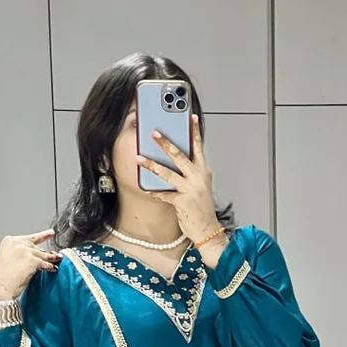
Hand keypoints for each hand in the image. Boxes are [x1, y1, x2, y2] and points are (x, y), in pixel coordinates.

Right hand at [0, 230, 61, 301]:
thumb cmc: (1, 279)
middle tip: (56, 254)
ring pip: (43, 254)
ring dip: (52, 259)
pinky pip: (45, 264)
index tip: (50, 233)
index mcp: (10, 241)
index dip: (42, 236)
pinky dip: (50, 267)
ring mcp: (25, 251)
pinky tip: (54, 269)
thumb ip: (19, 254)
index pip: (29, 238)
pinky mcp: (32, 260)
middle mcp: (17, 243)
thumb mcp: (7, 260)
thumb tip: (35, 257)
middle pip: (37, 247)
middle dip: (47, 252)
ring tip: (59, 259)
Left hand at [137, 117, 226, 255]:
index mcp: (204, 171)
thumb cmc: (202, 207)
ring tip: (139, 157)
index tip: (190, 116)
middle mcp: (198, 177)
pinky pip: (164, 194)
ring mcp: (190, 189)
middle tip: (153, 133)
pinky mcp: (182, 202)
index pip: (198, 146)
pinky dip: (153, 191)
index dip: (195, 131)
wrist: (207, 229)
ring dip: (151, 164)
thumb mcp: (201, 185)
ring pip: (168, 173)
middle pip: (180, 155)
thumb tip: (175, 159)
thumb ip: (191, 171)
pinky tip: (144, 188)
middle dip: (165, 143)